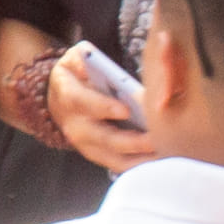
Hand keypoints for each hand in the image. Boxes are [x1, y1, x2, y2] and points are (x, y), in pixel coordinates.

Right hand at [45, 52, 153, 171]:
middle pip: (103, 138)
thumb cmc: (76, 75)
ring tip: (165, 153)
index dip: (103, 107)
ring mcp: (85, 144)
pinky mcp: (97, 155)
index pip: (82, 102)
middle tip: (157, 139)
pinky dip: (139, 165)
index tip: (126, 110)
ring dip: (140, 158)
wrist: (58, 99)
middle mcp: (75, 125)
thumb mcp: (75, 58)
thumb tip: (100, 63)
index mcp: (68, 97)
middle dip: (132, 141)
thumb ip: (87, 58)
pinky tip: (160, 161)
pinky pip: (119, 165)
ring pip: (113, 157)